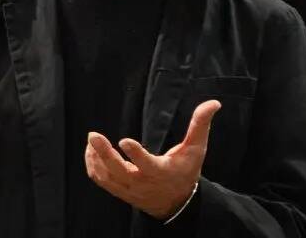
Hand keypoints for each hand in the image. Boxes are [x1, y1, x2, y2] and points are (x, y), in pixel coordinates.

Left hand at [85, 100, 220, 218]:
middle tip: (93, 136)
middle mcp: (142, 183)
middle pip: (119, 171)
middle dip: (104, 154)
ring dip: (96, 159)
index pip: (146, 165)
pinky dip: (93, 167)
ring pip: (107, 177)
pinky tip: (91, 152)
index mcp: (160, 172)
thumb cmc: (186, 171)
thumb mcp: (196, 149)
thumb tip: (213, 103)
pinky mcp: (120, 192)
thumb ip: (200, 125)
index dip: (135, 154)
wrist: (177, 203)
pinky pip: (101, 181)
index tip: (124, 140)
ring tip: (92, 141)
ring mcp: (129, 189)